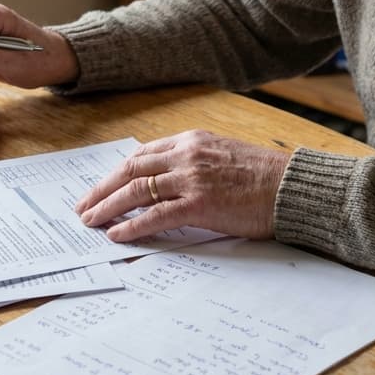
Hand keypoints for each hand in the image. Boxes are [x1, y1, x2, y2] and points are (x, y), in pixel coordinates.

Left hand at [74, 130, 290, 242]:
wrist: (290, 187)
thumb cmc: (263, 176)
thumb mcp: (222, 155)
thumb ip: (193, 162)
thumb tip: (166, 182)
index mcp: (191, 140)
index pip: (142, 154)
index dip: (117, 172)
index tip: (101, 186)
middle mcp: (186, 154)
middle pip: (131, 169)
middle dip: (102, 189)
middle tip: (83, 205)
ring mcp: (191, 178)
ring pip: (136, 191)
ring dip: (108, 207)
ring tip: (91, 221)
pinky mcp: (198, 204)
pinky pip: (155, 216)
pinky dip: (132, 225)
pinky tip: (117, 234)